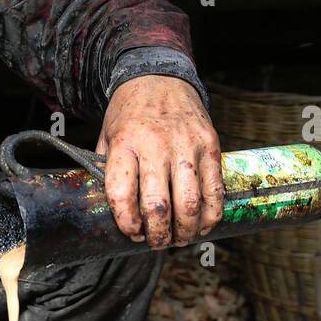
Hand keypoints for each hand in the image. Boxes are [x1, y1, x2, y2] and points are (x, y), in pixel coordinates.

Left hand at [96, 77, 222, 248]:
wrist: (159, 77)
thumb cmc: (129, 114)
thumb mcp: (107, 137)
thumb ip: (106, 171)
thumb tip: (107, 211)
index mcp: (124, 144)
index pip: (122, 194)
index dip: (127, 222)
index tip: (131, 232)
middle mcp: (156, 145)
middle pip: (158, 205)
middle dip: (157, 235)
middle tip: (156, 242)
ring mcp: (186, 145)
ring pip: (189, 203)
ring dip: (184, 231)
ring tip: (178, 239)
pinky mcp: (210, 146)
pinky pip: (214, 190)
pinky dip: (210, 215)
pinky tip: (201, 225)